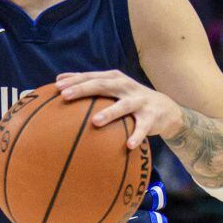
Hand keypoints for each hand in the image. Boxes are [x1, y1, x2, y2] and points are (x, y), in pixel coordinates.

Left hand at [55, 71, 182, 148]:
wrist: (166, 108)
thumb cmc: (129, 98)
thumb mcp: (111, 86)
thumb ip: (88, 83)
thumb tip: (58, 80)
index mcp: (114, 78)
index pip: (91, 77)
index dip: (75, 80)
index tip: (56, 87)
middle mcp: (126, 86)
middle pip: (102, 86)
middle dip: (83, 89)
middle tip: (65, 96)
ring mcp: (139, 101)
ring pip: (123, 106)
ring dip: (109, 113)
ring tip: (95, 121)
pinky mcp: (151, 117)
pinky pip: (142, 128)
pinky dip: (136, 136)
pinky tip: (129, 145)